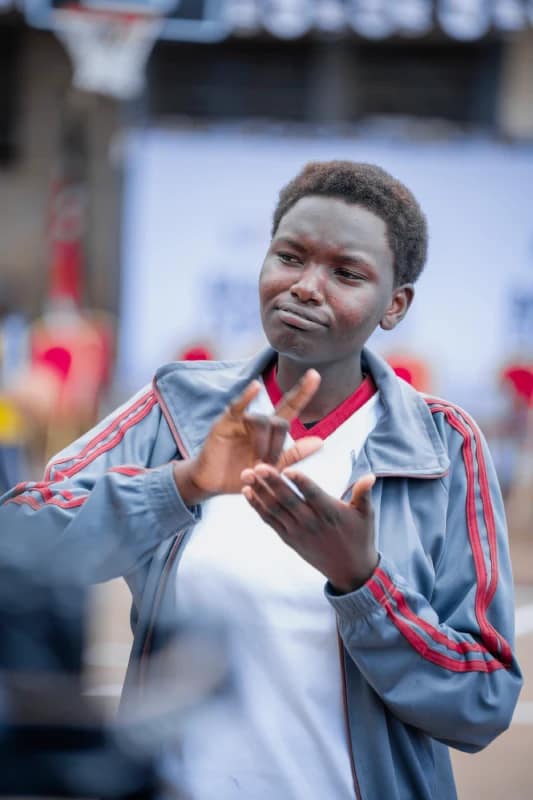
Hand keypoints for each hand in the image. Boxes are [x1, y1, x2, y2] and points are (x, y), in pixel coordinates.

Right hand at [174, 370, 322, 502]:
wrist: (212, 485)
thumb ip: (294, 454)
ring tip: (257, 466)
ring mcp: (241, 420)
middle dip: (278, 446)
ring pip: (262, 421)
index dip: (303, 392)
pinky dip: (247, 396)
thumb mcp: (271, 468)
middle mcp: (258, 421)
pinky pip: (237, 406)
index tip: (316, 375)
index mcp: (270, 431)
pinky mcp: (225, 423)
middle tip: (269, 467)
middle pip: (279, 421)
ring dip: (263, 444)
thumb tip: (320, 441)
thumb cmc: (240, 474)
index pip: (290, 407)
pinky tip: (255, 387)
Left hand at [241, 466, 377, 593]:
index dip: (301, 483)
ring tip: (247, 475)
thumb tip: (370, 475)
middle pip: (288, 501)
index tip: (288, 470)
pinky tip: (248, 492)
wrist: (350, 571)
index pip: (313, 495)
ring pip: (275, 509)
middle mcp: (312, 523)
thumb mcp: (367, 515)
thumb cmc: (360, 538)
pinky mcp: (289, 539)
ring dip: (260, 492)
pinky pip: (270, 521)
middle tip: (258, 467)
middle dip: (272, 483)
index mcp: (330, 513)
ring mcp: (298, 532)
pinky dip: (258, 507)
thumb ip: (363, 494)